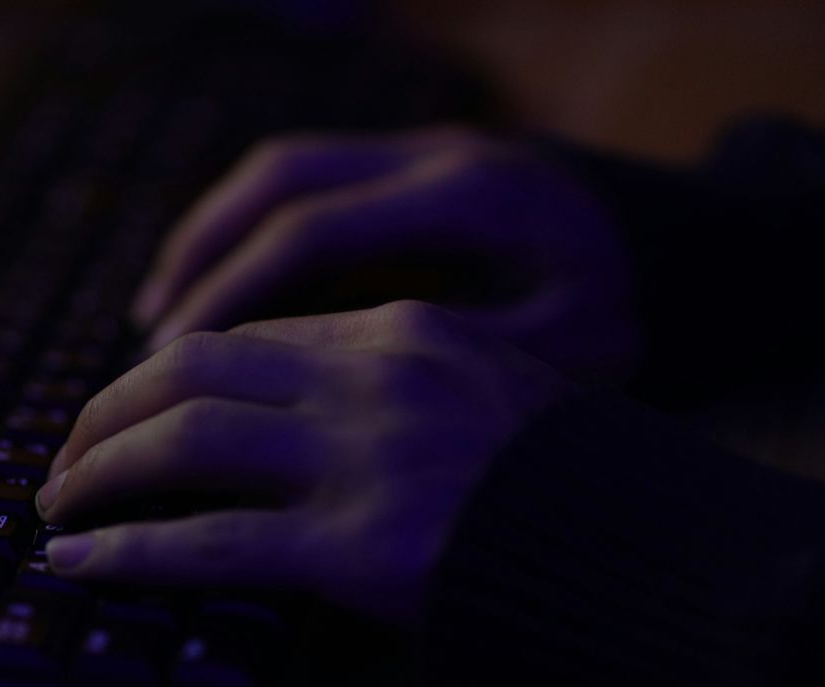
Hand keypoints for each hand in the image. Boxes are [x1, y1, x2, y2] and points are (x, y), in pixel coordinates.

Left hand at [36, 301, 570, 624]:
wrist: (653, 555)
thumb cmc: (563, 481)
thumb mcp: (476, 389)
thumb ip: (381, 382)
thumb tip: (271, 411)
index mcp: (400, 330)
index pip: (243, 338)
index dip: (164, 378)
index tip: (130, 412)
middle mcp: (374, 378)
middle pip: (191, 369)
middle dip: (108, 411)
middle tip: (67, 454)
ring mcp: (366, 459)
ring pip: (185, 442)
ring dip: (100, 472)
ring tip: (58, 505)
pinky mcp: (363, 547)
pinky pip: (212, 542)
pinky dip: (131, 549)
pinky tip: (82, 561)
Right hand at [131, 129, 639, 382]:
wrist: (678, 248)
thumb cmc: (626, 314)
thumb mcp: (568, 352)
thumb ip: (456, 361)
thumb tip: (324, 397)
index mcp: (468, 199)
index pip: (313, 232)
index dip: (232, 292)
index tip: (177, 358)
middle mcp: (434, 155)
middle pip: (278, 181)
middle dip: (199, 257)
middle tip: (147, 343)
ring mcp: (419, 150)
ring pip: (281, 170)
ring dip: (211, 237)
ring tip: (159, 319)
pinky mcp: (411, 167)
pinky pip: (306, 184)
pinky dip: (249, 233)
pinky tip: (222, 293)